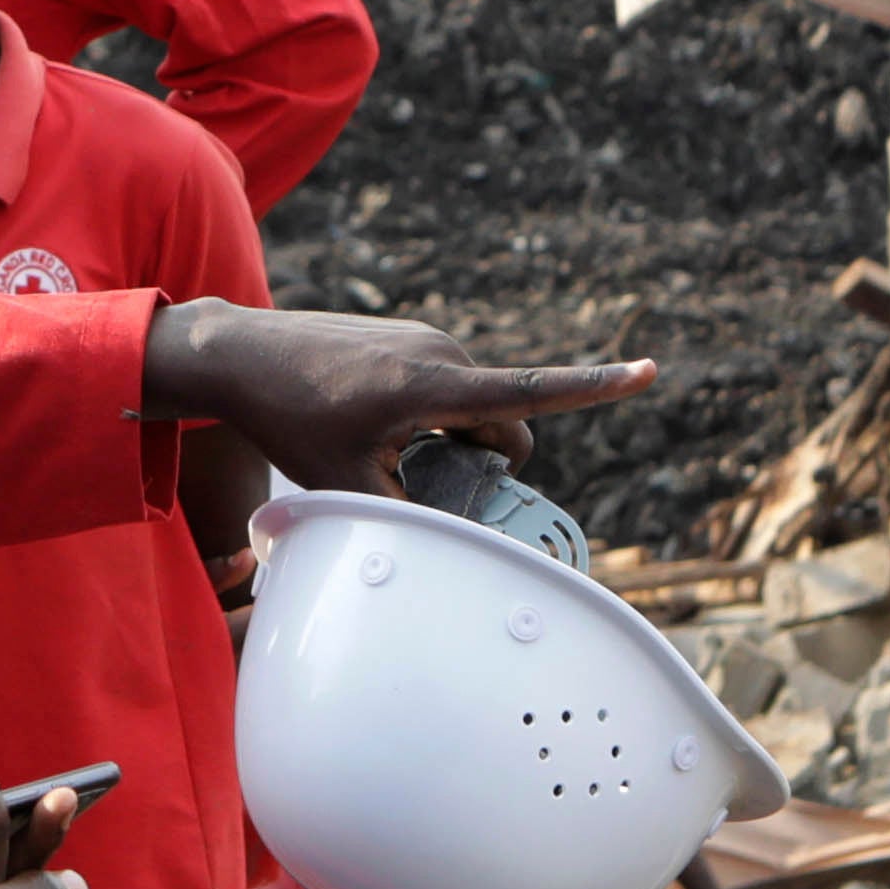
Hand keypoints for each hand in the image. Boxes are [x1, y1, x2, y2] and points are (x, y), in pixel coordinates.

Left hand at [136, 301, 653, 496]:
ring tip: (382, 450)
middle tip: (420, 485)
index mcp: (435, 388)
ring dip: (457, 441)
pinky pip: (451, 388)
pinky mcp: (411, 337)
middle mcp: (442, 354)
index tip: (651, 371)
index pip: (533, 392)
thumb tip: (454, 551)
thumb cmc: (290, 419)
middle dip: (487, 463)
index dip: (599, 387)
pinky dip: (437, 417)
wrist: (238, 354)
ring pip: (478, 408)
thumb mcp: (347, 486)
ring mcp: (427, 340)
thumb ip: (409, 518)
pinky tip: (372, 424)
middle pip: (508, 425)